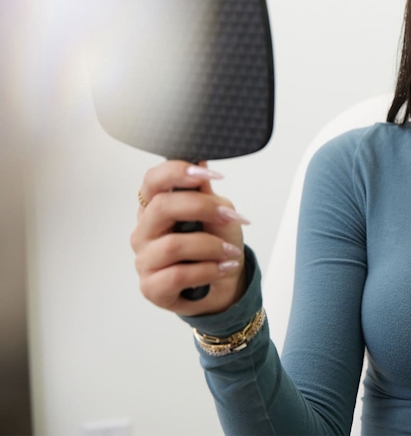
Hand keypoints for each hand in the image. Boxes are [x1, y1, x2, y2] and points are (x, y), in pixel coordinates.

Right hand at [131, 161, 249, 315]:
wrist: (224, 282)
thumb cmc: (216, 243)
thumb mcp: (218, 212)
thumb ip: (205, 191)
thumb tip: (199, 159)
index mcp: (156, 206)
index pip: (152, 180)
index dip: (177, 172)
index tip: (209, 175)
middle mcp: (145, 230)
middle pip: (162, 207)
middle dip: (203, 208)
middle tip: (229, 217)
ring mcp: (144, 259)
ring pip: (173, 245)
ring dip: (211, 247)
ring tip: (230, 252)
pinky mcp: (151, 287)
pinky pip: (178, 275)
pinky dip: (208, 270)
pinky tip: (222, 268)